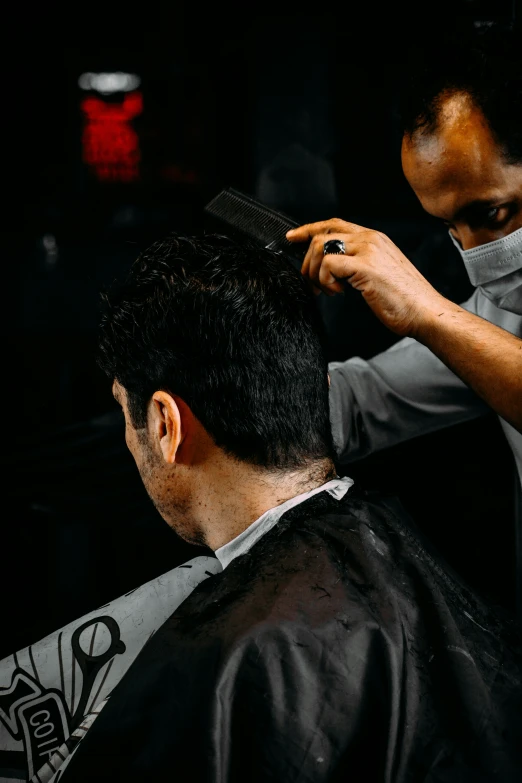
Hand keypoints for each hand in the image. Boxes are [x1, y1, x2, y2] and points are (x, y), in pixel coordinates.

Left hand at [286, 218, 446, 337]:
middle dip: (307, 261)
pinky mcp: (365, 266)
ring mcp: (368, 250)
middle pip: (322, 235)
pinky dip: (326, 281)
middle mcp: (370, 238)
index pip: (334, 224)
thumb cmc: (405, 299)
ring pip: (321, 248)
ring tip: (327, 291)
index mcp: (374, 238)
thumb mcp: (379, 272)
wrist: (425, 311)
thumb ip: (359, 263)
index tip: (291, 238)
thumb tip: (333, 268)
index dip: (309, 229)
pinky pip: (328, 265)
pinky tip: (339, 293)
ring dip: (315, 273)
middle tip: (311, 284)